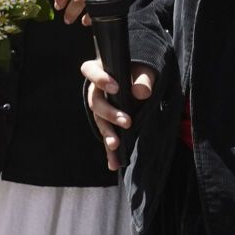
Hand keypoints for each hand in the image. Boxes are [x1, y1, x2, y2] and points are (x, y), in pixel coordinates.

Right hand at [81, 57, 155, 171]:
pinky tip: (114, 164)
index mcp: (100, 71)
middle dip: (110, 113)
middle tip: (126, 121)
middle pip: (96, 102)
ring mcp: (101, 109)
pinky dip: (110, 152)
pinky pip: (107, 137)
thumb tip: (141, 92)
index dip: (99, 79)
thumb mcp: (144, 70)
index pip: (90, 71)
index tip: (115, 86)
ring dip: (107, 133)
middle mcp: (96, 91)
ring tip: (115, 144)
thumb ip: (144, 79)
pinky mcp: (109, 124)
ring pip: (100, 122)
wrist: (140, 81)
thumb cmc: (139, 71)